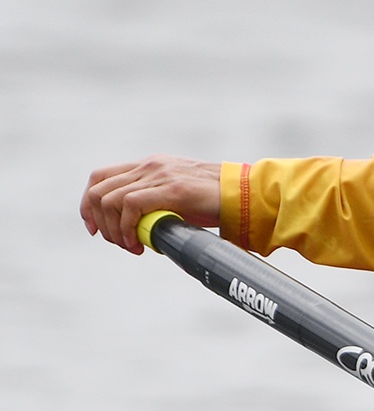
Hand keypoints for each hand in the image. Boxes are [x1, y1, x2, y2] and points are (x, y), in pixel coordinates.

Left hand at [80, 156, 224, 253]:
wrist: (247, 194)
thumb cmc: (217, 200)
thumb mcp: (179, 197)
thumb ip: (157, 203)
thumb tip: (140, 229)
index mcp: (150, 165)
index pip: (100, 177)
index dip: (89, 204)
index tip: (95, 228)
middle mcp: (150, 166)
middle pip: (99, 190)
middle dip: (100, 222)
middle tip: (118, 243)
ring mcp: (159, 175)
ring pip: (110, 200)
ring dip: (114, 229)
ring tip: (131, 245)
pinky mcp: (171, 189)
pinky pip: (130, 206)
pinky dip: (128, 228)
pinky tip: (139, 243)